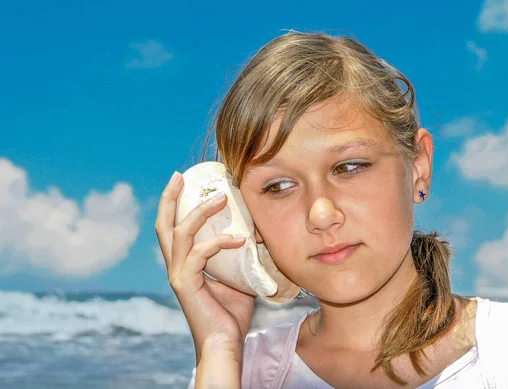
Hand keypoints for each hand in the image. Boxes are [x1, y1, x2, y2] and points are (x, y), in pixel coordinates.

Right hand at [155, 172, 255, 358]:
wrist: (225, 343)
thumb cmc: (231, 313)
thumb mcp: (239, 276)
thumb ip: (241, 256)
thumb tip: (258, 232)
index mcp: (184, 263)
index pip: (173, 227)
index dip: (175, 203)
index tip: (183, 180)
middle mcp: (176, 266)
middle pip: (164, 225)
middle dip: (170, 197)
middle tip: (180, 175)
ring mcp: (178, 275)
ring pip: (180, 234)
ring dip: (200, 212)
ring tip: (221, 198)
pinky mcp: (186, 285)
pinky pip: (200, 255)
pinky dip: (219, 242)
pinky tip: (240, 239)